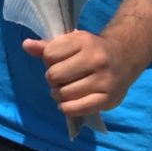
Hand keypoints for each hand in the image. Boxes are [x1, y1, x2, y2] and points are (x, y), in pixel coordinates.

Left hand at [22, 31, 138, 118]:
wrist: (125, 57)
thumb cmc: (92, 50)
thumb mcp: (72, 42)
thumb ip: (48, 45)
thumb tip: (26, 45)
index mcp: (85, 41)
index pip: (49, 55)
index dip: (48, 60)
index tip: (58, 61)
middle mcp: (96, 59)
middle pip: (54, 75)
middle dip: (52, 79)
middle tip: (61, 78)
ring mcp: (104, 80)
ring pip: (63, 93)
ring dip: (58, 94)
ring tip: (65, 89)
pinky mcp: (108, 98)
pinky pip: (75, 109)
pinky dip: (66, 108)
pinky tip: (68, 102)